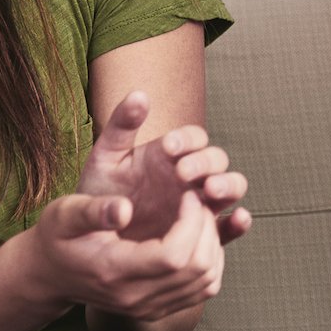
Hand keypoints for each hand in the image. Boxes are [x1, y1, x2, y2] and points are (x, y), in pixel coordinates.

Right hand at [15, 188, 225, 322]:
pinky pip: (204, 289)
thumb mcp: (64, 215)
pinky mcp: (159, 309)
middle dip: (207, 227)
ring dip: (213, 242)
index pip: (173, 256)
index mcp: (114, 271)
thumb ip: (93, 210)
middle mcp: (135, 297)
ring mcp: (149, 307)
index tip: (188, 194)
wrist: (50, 275)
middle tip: (198, 199)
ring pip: (207, 281)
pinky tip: (198, 235)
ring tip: (199, 215)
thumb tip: (125, 208)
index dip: (191, 222)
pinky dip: (212, 260)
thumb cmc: (58, 238)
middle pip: (197, 268)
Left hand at [77, 91, 252, 244]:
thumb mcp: (106, 157)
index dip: (188, 140)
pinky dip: (238, 223)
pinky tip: (238, 219)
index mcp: (172, 155)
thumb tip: (139, 94)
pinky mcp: (201, 235)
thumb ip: (121, 126)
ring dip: (228, 186)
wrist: (92, 236)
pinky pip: (227, 228)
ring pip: (231, 188)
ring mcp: (199, 204)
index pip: (195, 138)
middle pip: (217, 161)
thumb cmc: (100, 193)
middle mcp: (192, 176)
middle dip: (206, 163)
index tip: (169, 146)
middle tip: (183, 172)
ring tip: (211, 191)